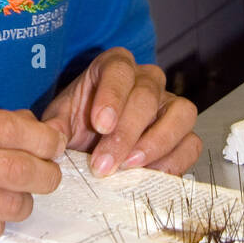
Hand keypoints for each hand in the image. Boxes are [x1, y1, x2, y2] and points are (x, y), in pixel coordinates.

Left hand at [41, 47, 200, 177]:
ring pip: (181, 114)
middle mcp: (146, 79)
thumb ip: (55, 127)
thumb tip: (52, 140)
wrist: (94, 141)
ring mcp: (169, 104)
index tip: (100, 124)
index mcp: (114, 66)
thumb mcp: (61, 121)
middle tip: (104, 163)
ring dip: (156, 144)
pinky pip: (191, 143)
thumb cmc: (79, 123)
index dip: (112, 96)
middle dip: (125, 133)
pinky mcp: (183, 132)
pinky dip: (173, 161)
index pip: (120, 70)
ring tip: (130, 167)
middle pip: (147, 96)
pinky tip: (148, 176)